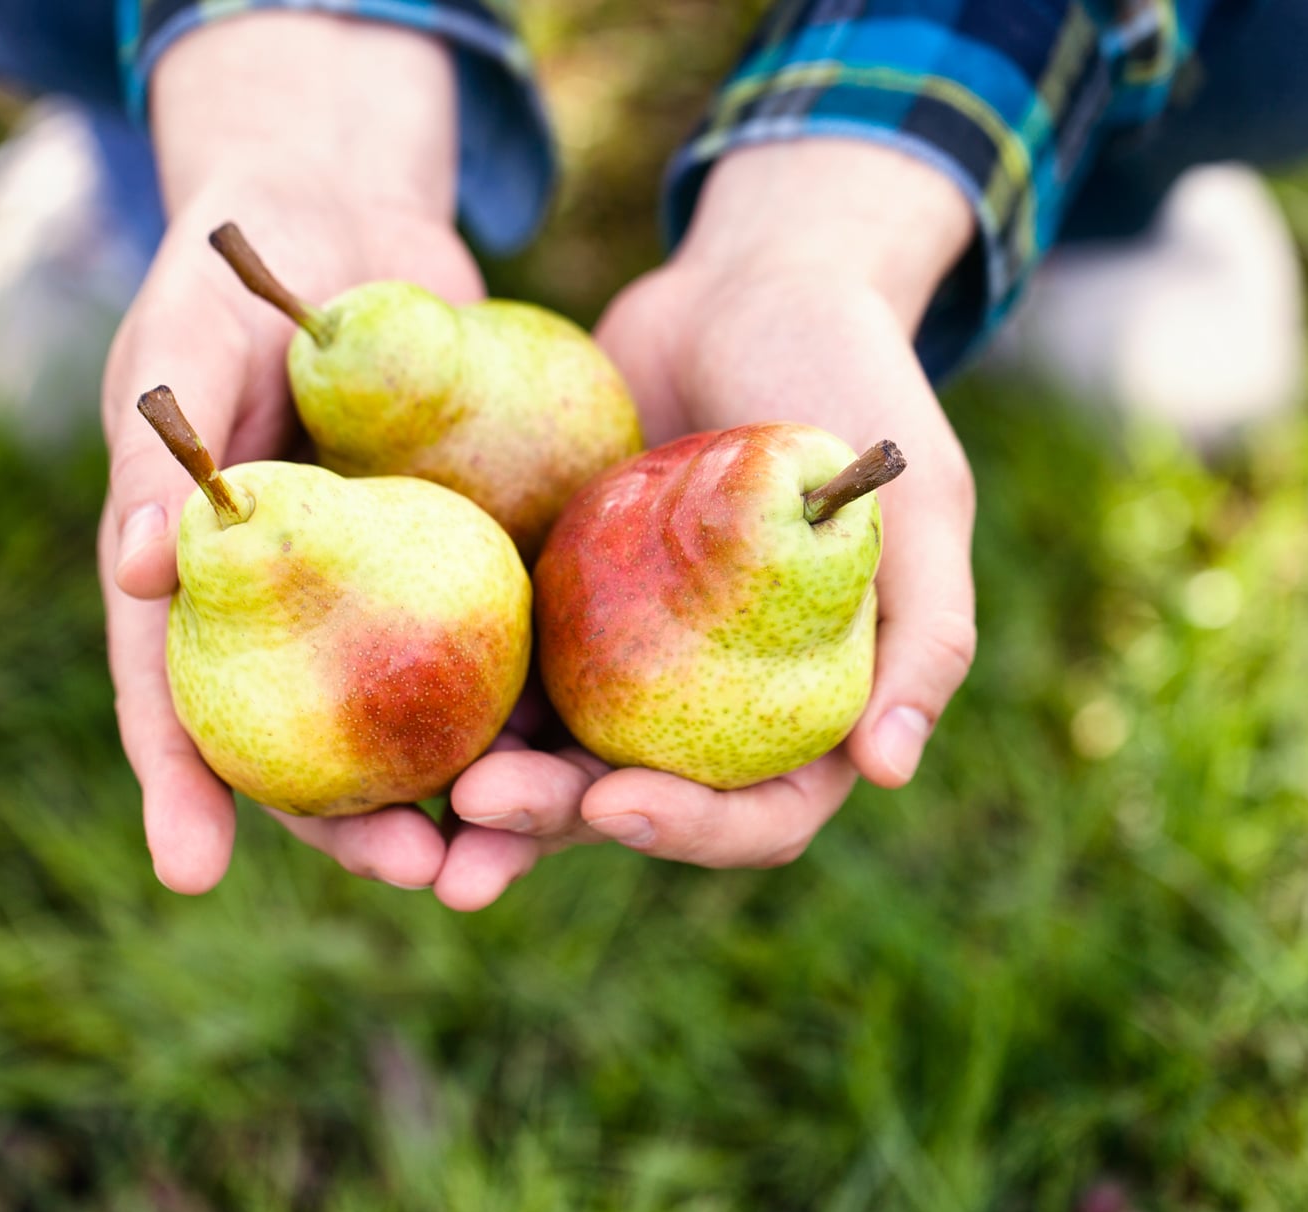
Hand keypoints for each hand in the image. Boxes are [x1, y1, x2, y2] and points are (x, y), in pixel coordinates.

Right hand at [100, 15, 490, 895]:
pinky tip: (583, 756)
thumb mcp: (191, 344)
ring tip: (505, 855)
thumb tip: (141, 572)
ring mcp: (380, 597)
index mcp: (199, 581)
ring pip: (413, 724)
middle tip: (412, 871)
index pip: (174, 697)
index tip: (190, 873)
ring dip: (457, 798)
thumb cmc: (237, 271)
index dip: (180, 789)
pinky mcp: (467, 562)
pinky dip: (530, 708)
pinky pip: (498, 651)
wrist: (345, 214)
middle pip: (308, 745)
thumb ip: (164, 452)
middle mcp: (290, 611)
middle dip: (350, 825)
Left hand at [453, 140, 980, 871]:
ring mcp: (619, 661)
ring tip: (405, 821)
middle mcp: (704, 705)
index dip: (691, 831)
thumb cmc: (852, 380)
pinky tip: (382, 716)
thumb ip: (924, 632)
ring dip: (482, 798)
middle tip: (474, 815)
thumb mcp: (917, 500)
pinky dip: (446, 701)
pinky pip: (493, 669)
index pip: (755, 814)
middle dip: (551, 823)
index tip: (616, 802)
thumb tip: (888, 772)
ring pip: (546, 755)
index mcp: (801, 709)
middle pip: (627, 802)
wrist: (746, 284)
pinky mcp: (548, 605)